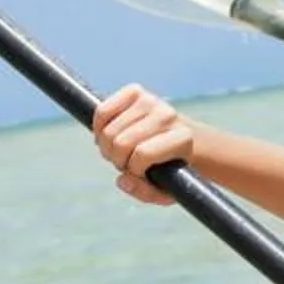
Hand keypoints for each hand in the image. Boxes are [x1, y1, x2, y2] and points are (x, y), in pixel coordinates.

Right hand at [90, 85, 192, 204]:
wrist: (185, 140)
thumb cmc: (172, 168)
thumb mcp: (165, 190)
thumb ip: (144, 192)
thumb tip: (121, 180)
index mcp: (182, 138)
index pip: (142, 154)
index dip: (133, 170)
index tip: (138, 173)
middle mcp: (167, 115)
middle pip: (121, 143)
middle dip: (117, 159)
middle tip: (125, 162)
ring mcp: (150, 100)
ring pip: (108, 131)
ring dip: (107, 147)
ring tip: (119, 151)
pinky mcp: (135, 91)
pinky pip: (102, 111)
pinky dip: (98, 128)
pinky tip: (108, 136)